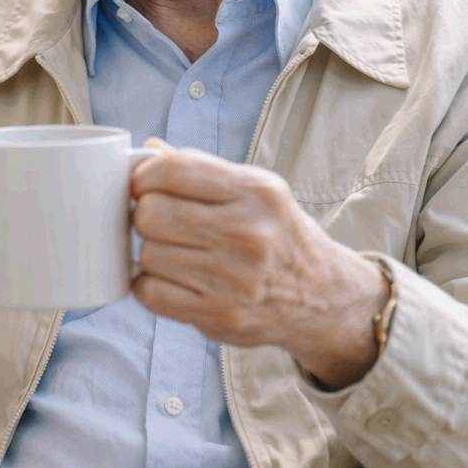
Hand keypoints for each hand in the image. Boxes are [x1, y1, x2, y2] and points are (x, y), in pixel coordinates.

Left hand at [130, 140, 389, 388]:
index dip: (144, 176)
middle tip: (159, 222)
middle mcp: (248, 234)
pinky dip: (150, 285)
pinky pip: (151, 293)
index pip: (175, 170)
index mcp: (256, 192)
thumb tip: (148, 151)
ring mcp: (234, 279)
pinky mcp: (220, 315)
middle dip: (146, 215)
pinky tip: (169, 279)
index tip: (143, 185)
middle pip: (151, 213)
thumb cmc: (279, 237)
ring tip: (174, 253)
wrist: (324, 297)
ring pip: (147, 253)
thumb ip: (201, 170)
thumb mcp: (256, 191)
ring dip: (150, 252)